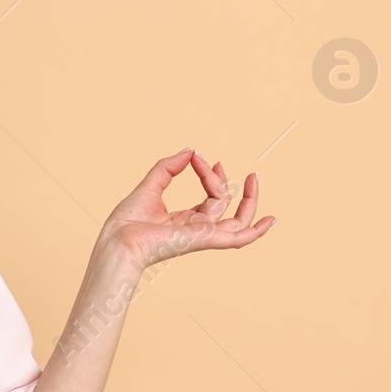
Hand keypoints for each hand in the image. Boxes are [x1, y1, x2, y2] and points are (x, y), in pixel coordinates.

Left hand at [99, 148, 274, 270]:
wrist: (119, 240)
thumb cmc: (127, 222)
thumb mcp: (150, 186)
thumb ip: (168, 168)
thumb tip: (189, 151)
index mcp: (183, 221)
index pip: (208, 198)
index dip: (209, 176)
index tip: (197, 157)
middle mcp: (196, 230)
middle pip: (224, 206)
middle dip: (225, 182)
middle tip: (222, 164)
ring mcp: (203, 235)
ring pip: (236, 218)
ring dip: (247, 198)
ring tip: (253, 177)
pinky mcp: (205, 239)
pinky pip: (238, 238)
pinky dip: (256, 231)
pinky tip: (271, 219)